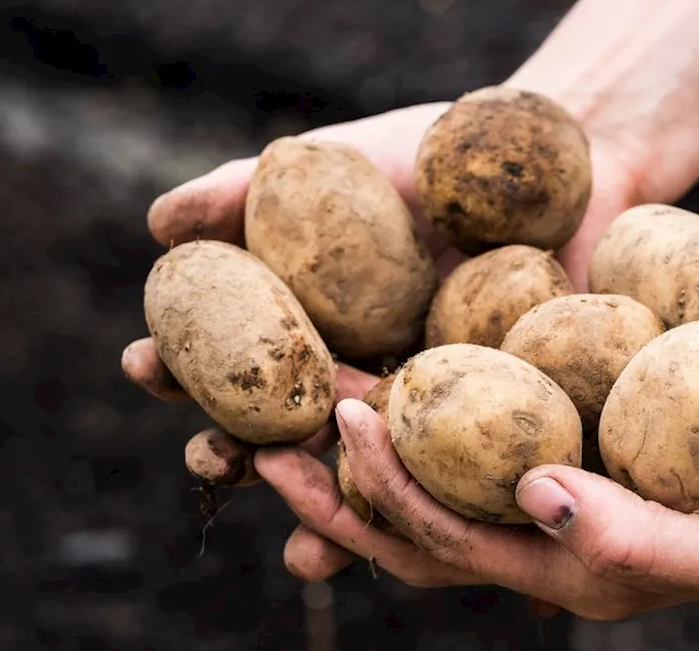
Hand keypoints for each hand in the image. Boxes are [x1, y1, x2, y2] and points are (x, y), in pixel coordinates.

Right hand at [120, 99, 647, 600]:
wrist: (556, 163)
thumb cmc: (434, 155)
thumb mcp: (337, 165)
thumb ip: (249, 189)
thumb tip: (156, 224)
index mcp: (303, 322)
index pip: (224, 356)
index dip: (177, 367)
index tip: (143, 363)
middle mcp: (348, 373)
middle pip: (278, 431)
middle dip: (236, 454)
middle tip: (213, 457)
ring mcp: (415, 406)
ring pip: (357, 474)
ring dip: (322, 515)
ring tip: (300, 543)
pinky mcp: (484, 425)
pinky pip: (448, 478)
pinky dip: (421, 513)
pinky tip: (397, 536)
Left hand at [257, 389, 698, 620]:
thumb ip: (639, 542)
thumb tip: (532, 498)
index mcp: (566, 572)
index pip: (443, 541)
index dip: (378, 487)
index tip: (332, 410)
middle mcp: (541, 536)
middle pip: (407, 513)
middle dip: (326, 474)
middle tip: (259, 413)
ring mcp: (550, 486)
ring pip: (428, 466)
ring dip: (352, 433)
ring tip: (292, 375)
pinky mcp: (570, 431)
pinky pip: (479, 416)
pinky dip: (423, 391)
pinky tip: (387, 343)